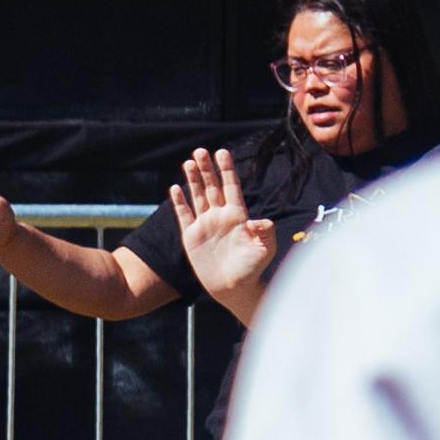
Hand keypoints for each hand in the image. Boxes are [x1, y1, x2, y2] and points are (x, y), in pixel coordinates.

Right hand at [170, 146, 279, 316]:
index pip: (231, 187)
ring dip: (193, 179)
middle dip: (207, 168)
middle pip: (212, 187)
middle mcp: (221, 217)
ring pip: (198, 196)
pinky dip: (179, 202)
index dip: (226, 170)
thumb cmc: (253, 269)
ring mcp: (205, 225)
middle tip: (200, 151)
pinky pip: (184, 215)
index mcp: (238, 216)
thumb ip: (264, 233)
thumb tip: (258, 221)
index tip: (222, 152)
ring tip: (189, 162)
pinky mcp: (192, 237)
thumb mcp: (264, 249)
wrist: (235, 288)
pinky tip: (175, 188)